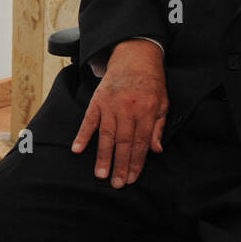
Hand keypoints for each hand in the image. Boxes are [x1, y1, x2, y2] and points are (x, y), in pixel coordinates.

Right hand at [71, 39, 167, 189]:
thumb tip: (156, 151)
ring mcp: (111, 104)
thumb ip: (159, 127)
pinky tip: (77, 149)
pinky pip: (88, 120)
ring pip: (106, 135)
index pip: (141, 143)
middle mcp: (128, 109)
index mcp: (147, 111)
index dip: (136, 162)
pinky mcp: (98, 100)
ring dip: (103, 156)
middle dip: (120, 165)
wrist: (135, 57)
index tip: (132, 178)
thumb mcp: (163, 103)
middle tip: (117, 184)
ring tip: (101, 174)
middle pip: (124, 143)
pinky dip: (82, 135)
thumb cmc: (151, 83)